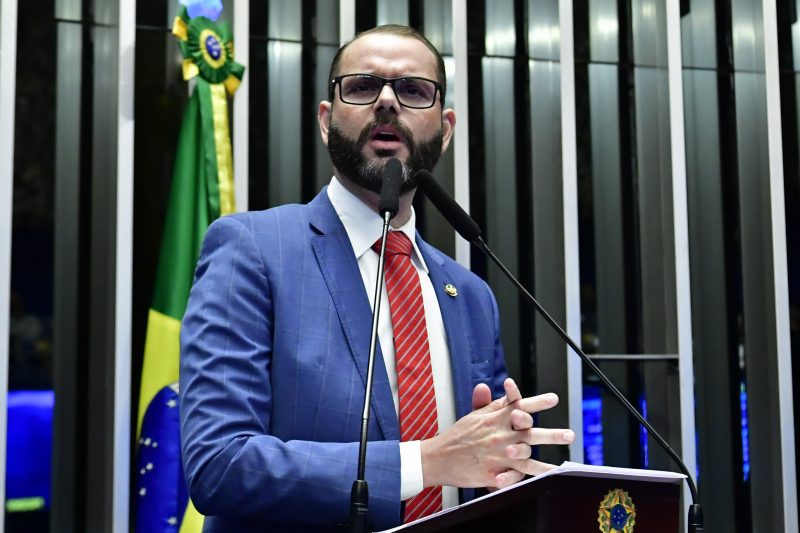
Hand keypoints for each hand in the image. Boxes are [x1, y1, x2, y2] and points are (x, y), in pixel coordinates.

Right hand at [420, 378, 573, 489]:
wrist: (439, 458)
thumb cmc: (457, 436)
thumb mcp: (472, 416)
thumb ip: (485, 403)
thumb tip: (487, 386)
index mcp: (494, 418)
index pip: (518, 406)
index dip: (536, 402)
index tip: (553, 399)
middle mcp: (499, 434)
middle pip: (529, 431)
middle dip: (551, 434)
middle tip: (569, 435)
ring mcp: (498, 453)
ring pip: (528, 452)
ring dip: (547, 453)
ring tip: (562, 454)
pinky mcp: (495, 471)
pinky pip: (520, 473)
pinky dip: (536, 473)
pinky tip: (550, 473)